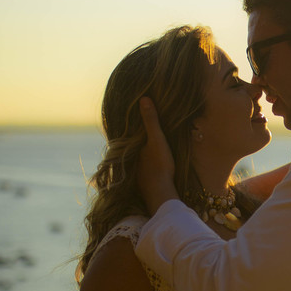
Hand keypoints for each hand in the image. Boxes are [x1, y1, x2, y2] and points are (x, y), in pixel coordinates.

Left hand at [136, 97, 178, 214]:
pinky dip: (143, 164)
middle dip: (132, 140)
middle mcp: (130, 158)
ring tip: (143, 146)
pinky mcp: (142, 181)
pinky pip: (141, 168)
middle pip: (131, 146)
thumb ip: (151, 120)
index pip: (130, 132)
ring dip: (138, 153)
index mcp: (132, 146)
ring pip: (135, 158)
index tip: (131, 115)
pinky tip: (148, 165)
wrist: (160, 192)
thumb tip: (144, 98)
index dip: (132, 125)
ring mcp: (135, 171)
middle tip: (136, 129)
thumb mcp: (157, 140)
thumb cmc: (159, 164)